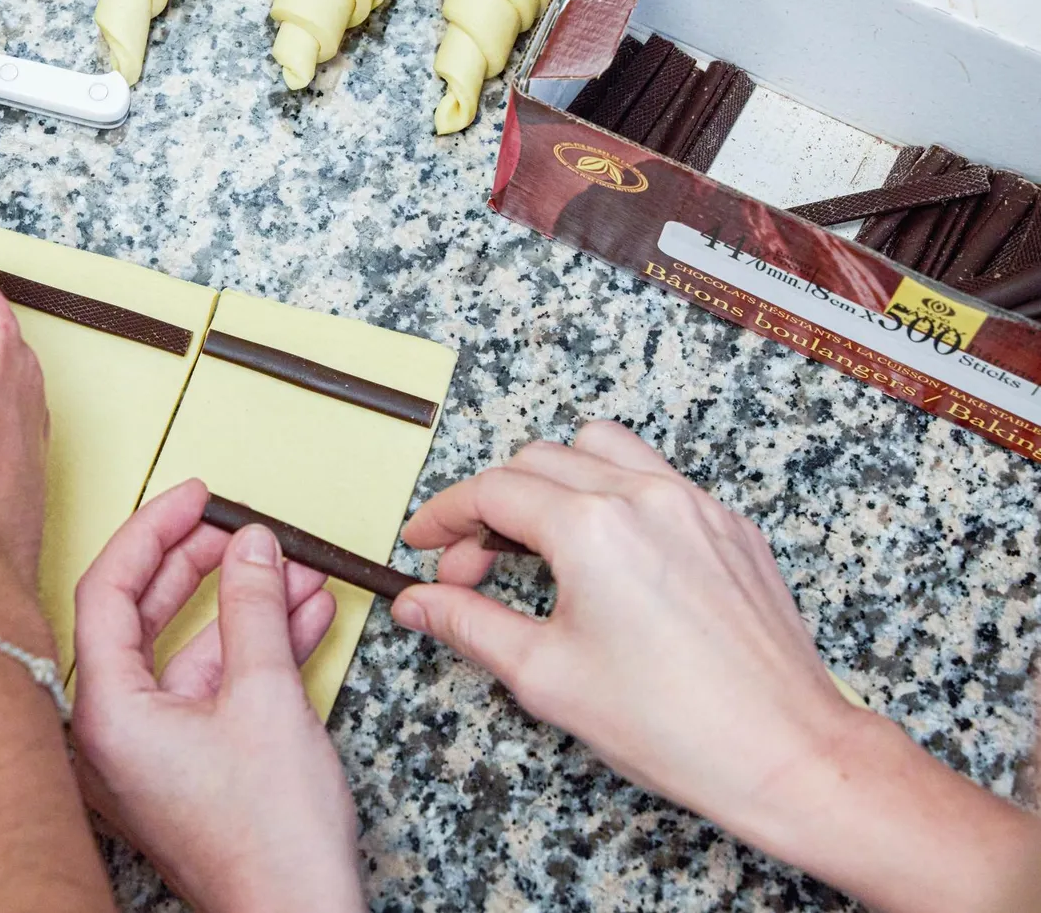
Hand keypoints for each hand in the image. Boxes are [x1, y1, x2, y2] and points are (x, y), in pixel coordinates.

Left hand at [71, 480, 364, 912]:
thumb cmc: (269, 841)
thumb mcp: (266, 697)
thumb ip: (254, 608)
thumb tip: (250, 548)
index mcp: (105, 714)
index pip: (106, 590)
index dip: (152, 532)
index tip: (193, 497)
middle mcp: (112, 733)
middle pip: (142, 617)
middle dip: (201, 567)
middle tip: (241, 528)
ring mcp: (149, 752)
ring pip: (187, 652)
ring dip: (245, 608)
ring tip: (294, 570)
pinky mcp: (187, 767)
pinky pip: (210, 688)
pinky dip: (254, 652)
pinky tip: (302, 617)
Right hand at [390, 421, 862, 841]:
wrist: (784, 752)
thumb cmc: (675, 725)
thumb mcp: (545, 676)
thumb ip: (469, 624)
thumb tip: (417, 603)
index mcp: (592, 528)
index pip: (491, 491)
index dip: (443, 515)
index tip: (424, 544)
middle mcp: (645, 497)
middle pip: (537, 462)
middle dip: (488, 510)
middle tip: (470, 571)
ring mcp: (695, 505)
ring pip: (600, 449)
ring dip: (552, 481)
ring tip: (536, 541)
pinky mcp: (730, 527)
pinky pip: (657, 478)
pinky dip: (613, 497)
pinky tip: (607, 557)